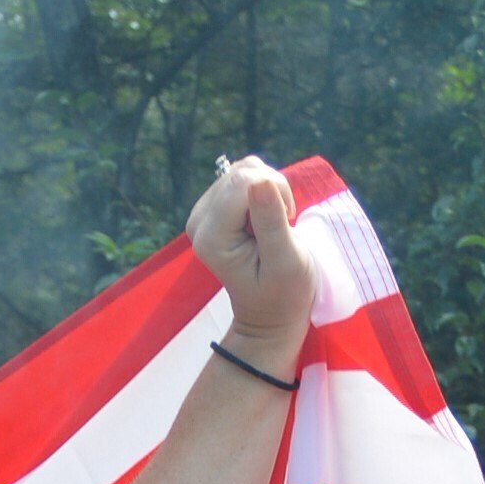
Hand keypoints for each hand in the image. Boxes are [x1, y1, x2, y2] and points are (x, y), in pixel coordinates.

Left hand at [186, 155, 310, 370]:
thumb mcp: (287, 262)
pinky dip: (263, 188)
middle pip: (242, 174)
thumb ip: (271, 222)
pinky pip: (243, 174)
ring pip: (244, 170)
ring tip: (274, 224)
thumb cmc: (284, 294)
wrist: (270, 313)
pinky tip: (265, 217)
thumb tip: (260, 180)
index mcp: (212, 239)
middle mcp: (198, 223)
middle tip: (281, 225)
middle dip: (273, 191)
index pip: (244, 184)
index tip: (285, 222)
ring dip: (270, 190)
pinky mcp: (212, 206)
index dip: (276, 193)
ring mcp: (202, 213)